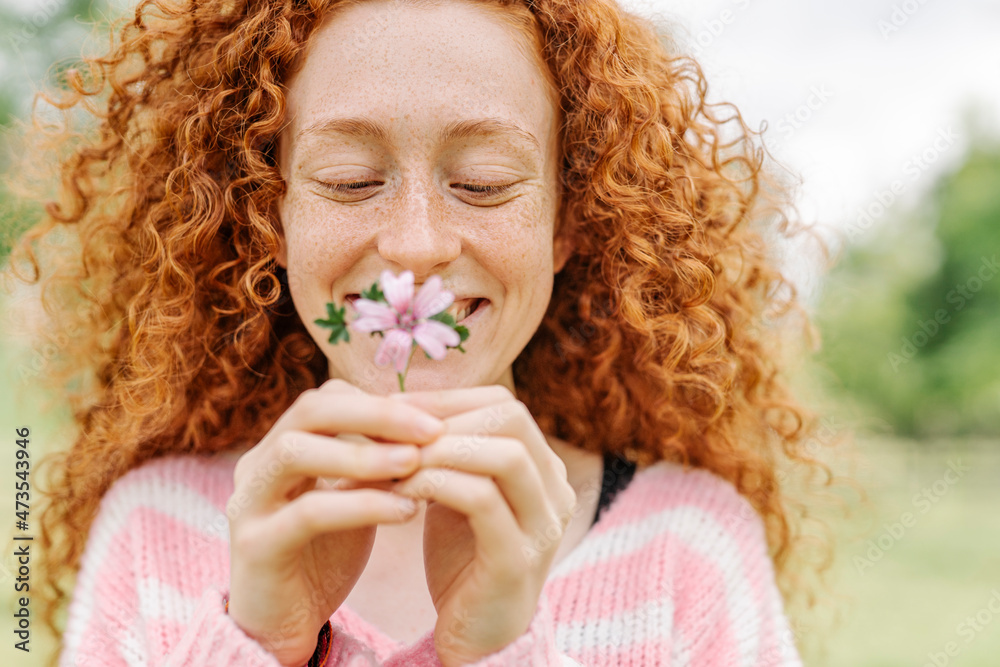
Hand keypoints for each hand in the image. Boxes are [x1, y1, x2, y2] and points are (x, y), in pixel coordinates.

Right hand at [225, 378, 444, 665]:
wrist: (283, 624)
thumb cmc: (323, 553)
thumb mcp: (354, 497)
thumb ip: (377, 462)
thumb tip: (433, 424)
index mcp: (281, 445)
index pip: (329, 397)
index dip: (382, 402)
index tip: (434, 418)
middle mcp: (257, 464)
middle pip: (310, 409)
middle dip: (376, 415)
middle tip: (431, 430)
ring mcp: (248, 502)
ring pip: (296, 451)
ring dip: (363, 454)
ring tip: (415, 463)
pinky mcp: (255, 545)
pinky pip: (308, 512)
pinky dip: (361, 506)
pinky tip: (406, 512)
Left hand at [387, 385, 576, 665]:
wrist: (476, 638)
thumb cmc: (464, 560)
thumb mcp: (459, 494)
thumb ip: (449, 452)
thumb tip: (398, 399)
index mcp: (544, 469)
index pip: (505, 403)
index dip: (449, 398)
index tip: (394, 406)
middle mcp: (556, 491)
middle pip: (513, 417)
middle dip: (445, 416)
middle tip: (391, 429)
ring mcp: (544, 526)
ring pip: (505, 455)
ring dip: (441, 449)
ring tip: (395, 458)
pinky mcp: (518, 560)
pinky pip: (482, 500)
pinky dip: (437, 484)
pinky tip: (402, 488)